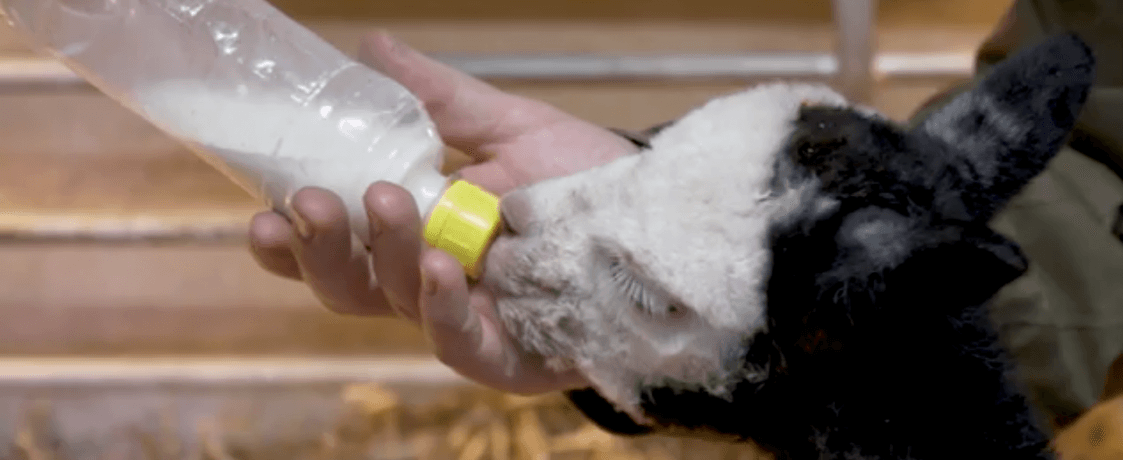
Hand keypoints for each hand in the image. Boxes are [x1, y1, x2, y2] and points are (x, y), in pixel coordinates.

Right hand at [246, 31, 638, 392]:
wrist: (662, 223)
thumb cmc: (583, 182)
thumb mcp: (510, 129)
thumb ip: (440, 100)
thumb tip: (372, 46)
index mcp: (414, 236)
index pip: (334, 247)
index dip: (289, 238)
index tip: (263, 207)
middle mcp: (427, 285)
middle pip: (348, 285)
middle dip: (321, 247)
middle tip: (309, 202)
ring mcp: (464, 324)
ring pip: (398, 304)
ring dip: (388, 253)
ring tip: (389, 201)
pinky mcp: (506, 357)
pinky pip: (459, 342)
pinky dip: (444, 308)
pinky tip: (445, 267)